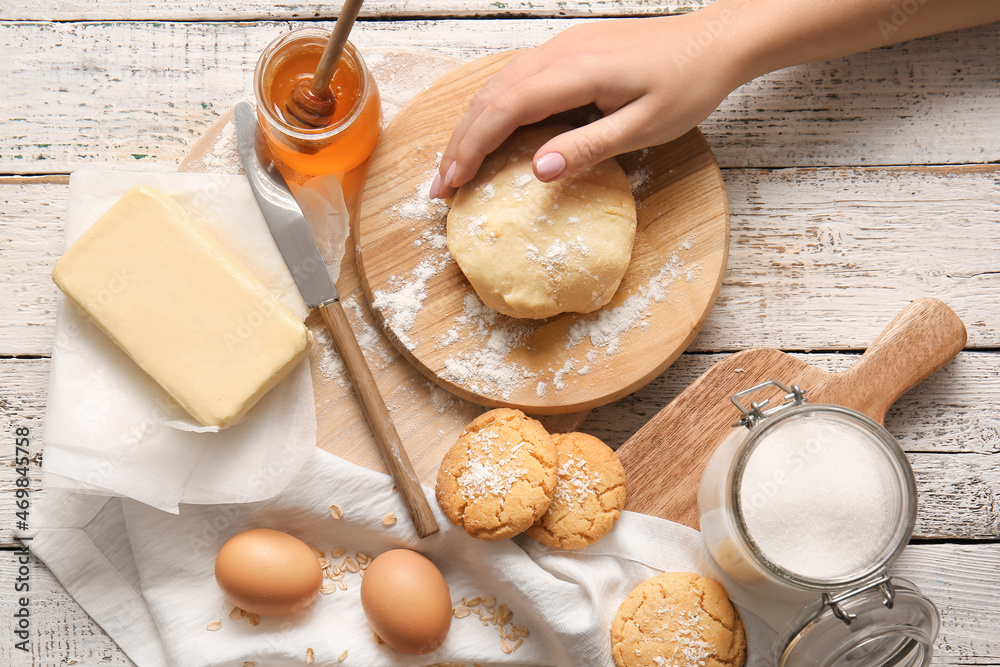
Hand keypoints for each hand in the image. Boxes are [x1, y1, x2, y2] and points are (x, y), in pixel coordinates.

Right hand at [430, 9, 750, 197]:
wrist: (715, 41)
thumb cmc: (688, 84)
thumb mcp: (645, 127)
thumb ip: (589, 147)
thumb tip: (538, 170)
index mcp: (576, 71)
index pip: (504, 110)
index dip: (472, 147)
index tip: (452, 183)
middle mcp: (559, 52)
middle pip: (490, 95)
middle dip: (460, 141)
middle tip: (442, 185)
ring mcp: (562, 47)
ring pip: (499, 83)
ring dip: (472, 124)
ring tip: (456, 163)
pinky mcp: (570, 50)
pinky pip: (517, 77)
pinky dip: (493, 108)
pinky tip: (489, 130)